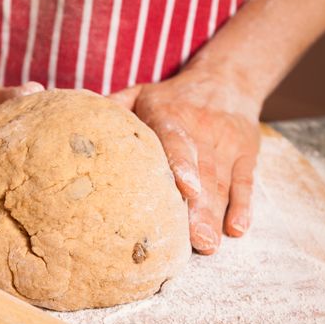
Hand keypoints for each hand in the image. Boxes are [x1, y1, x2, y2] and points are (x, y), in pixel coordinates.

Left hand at [109, 70, 260, 254]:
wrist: (227, 79)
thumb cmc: (172, 96)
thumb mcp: (142, 92)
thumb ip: (115, 107)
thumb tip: (79, 119)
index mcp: (171, 116)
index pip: (177, 141)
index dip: (183, 165)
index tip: (186, 190)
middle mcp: (201, 131)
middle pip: (202, 172)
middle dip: (200, 208)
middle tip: (197, 240)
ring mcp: (226, 145)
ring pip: (222, 183)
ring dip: (216, 215)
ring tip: (208, 244)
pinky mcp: (245, 155)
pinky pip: (245, 182)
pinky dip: (243, 206)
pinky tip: (237, 230)